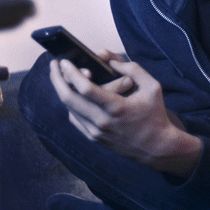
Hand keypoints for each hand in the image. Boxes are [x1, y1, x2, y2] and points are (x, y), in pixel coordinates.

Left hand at [49, 51, 200, 176]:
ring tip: (60, 76)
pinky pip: (75, 118)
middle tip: (53, 65)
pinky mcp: (94, 138)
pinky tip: (71, 94)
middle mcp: (102, 122)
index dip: (71, 73)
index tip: (64, 62)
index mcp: (116, 108)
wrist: (156, 147)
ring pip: (69, 109)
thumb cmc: (155, 115)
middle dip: (57, 79)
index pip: (85, 89)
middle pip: (69, 99)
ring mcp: (96, 132)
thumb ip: (133, 69)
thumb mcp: (152, 87)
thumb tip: (112, 61)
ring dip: (61, 91)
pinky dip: (70, 104)